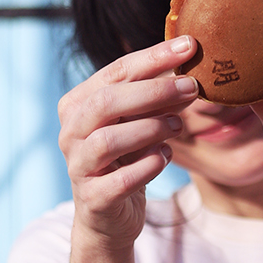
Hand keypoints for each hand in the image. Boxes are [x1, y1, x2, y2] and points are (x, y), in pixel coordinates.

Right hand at [58, 37, 197, 246]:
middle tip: (191, 87)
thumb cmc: (125, 159)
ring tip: (178, 125)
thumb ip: (154, 97)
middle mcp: (71, 133)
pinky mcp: (93, 198)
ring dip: (150, 128)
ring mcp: (78, 166)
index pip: (115, 72)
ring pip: (109, 140)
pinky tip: (165, 156)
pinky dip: (148, 166)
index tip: (190, 46)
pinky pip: (120, 180)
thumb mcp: (137, 122)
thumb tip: (189, 67)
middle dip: (153, 91)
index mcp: (78, 105)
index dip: (153, 57)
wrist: (108, 216)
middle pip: (107, 102)